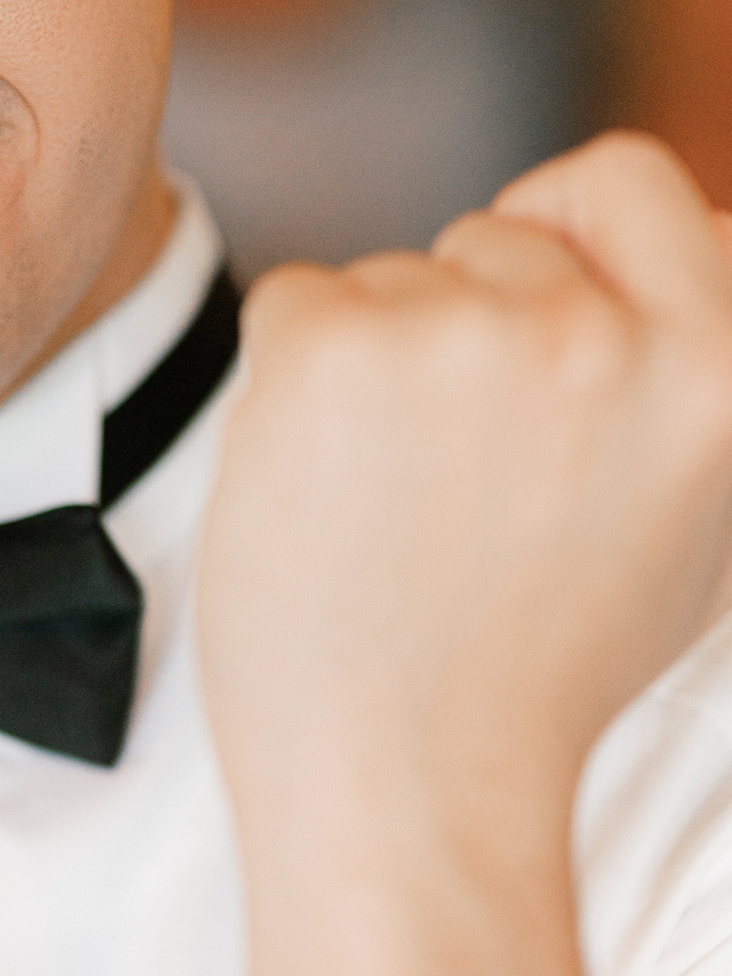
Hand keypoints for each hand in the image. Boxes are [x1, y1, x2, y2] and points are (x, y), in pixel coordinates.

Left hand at [199, 131, 731, 975]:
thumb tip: (694, 235)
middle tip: (451, 482)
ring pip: (388, 281)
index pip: (630, 180)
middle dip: (458, 326)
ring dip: (372, 370)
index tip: (525, 297)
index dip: (564, 223)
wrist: (406, 795)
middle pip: (492, 236)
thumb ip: (684, 375)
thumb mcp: (689, 522)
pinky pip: (292, 303)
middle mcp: (602, 334)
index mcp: (717, 366)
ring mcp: (463, 334)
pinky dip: (287, 387)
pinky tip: (324, 496)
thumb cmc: (536, 680)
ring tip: (395, 515)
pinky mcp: (330, 348)